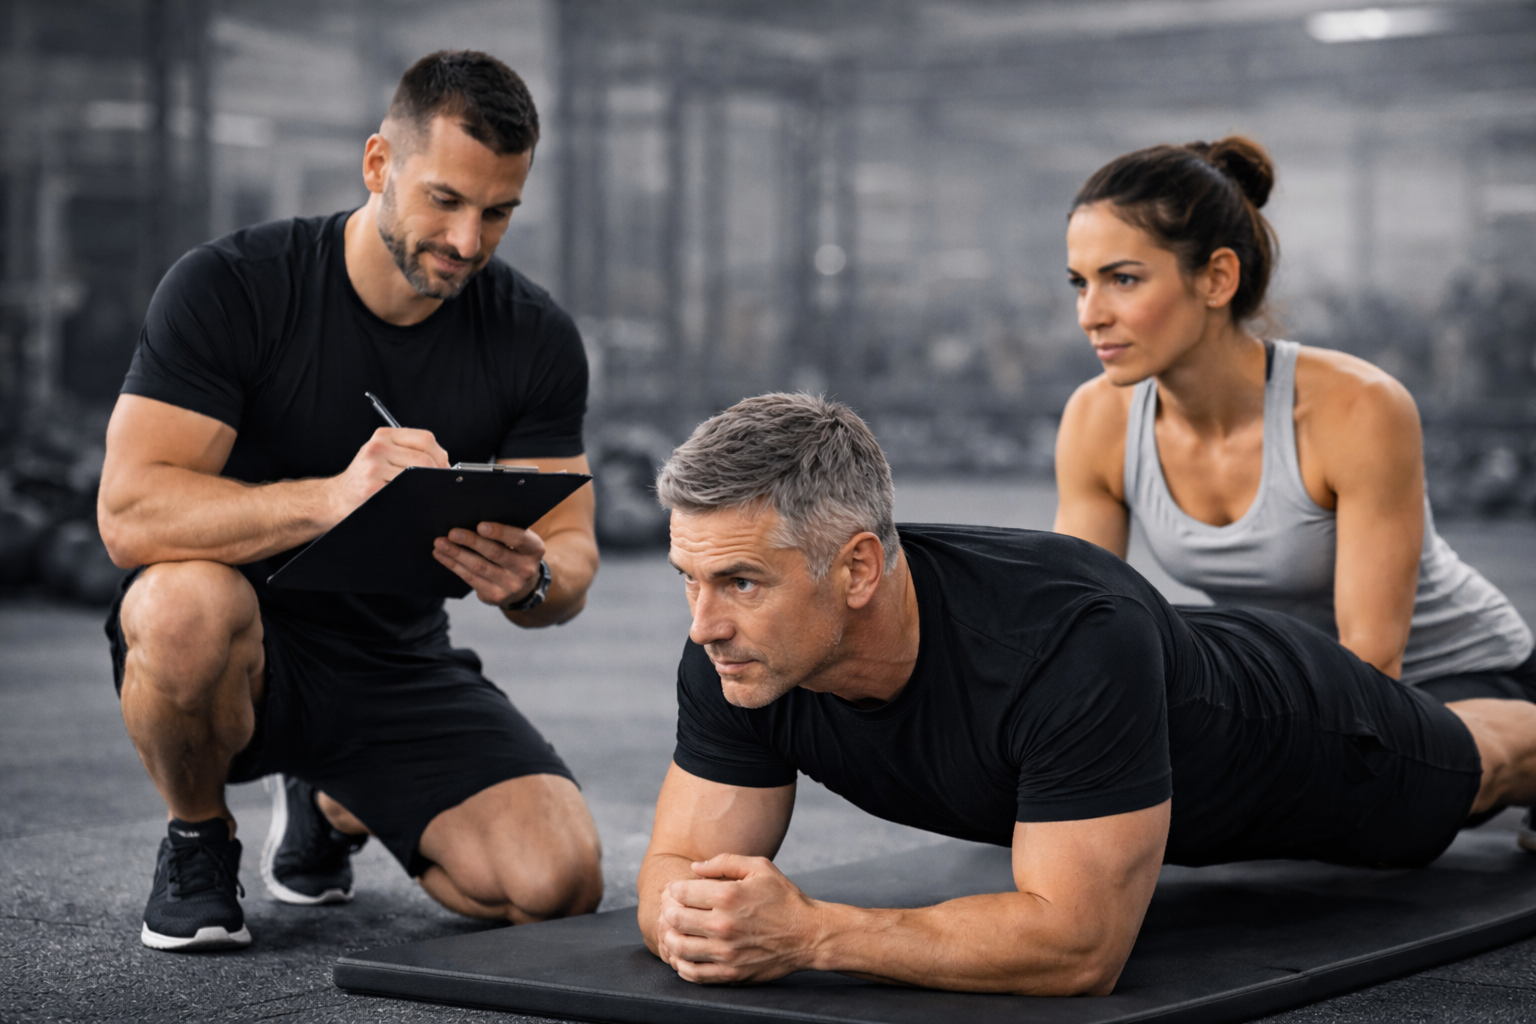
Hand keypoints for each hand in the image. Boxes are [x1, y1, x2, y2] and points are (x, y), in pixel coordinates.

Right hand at [326, 428, 448, 527]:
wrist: (337, 497)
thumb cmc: (364, 477)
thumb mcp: (381, 454)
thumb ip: (408, 450)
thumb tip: (443, 460)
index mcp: (384, 436)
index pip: (425, 439)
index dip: (440, 455)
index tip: (444, 465)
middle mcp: (378, 448)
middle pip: (424, 459)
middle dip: (437, 473)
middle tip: (437, 482)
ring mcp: (374, 468)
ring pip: (417, 476)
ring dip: (424, 486)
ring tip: (419, 489)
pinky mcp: (373, 487)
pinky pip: (404, 491)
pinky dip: (411, 495)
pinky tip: (405, 496)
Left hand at [433, 522, 546, 607]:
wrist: (524, 587)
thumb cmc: (517, 554)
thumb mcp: (521, 543)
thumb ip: (506, 532)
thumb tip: (472, 517)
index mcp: (534, 550)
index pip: (519, 539)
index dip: (500, 532)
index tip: (480, 525)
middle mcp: (525, 569)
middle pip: (495, 553)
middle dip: (472, 542)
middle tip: (452, 533)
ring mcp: (510, 585)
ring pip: (478, 567)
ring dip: (456, 554)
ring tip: (440, 543)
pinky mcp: (495, 596)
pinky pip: (470, 578)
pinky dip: (454, 565)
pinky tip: (442, 555)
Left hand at [657, 854, 822, 983]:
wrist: (808, 935)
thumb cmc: (784, 898)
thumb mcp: (759, 867)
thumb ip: (724, 862)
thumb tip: (694, 868)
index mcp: (728, 896)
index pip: (680, 893)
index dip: (674, 890)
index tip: (678, 891)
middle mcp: (724, 925)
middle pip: (675, 919)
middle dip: (669, 912)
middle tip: (674, 910)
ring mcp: (726, 952)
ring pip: (679, 948)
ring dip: (671, 938)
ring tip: (676, 932)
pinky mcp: (731, 973)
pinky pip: (693, 973)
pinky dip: (681, 965)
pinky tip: (684, 955)